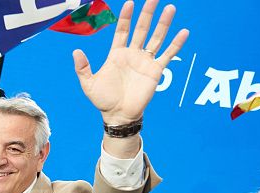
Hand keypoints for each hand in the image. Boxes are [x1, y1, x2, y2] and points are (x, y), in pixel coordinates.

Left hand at [73, 0, 188, 123]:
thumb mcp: (88, 84)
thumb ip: (82, 68)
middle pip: (141, 29)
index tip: (130, 2)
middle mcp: (132, 54)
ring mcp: (145, 61)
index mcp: (116, 54)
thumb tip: (76, 51)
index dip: (126, 17)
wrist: (118, 114)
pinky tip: (184, 32)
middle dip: (147, 13)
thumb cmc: (103, 100)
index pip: (122, 31)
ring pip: (156, 38)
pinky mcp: (155, 71)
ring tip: (170, 8)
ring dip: (163, 23)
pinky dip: (176, 44)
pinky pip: (167, 55)